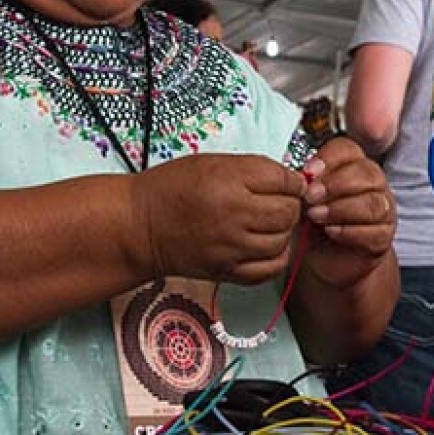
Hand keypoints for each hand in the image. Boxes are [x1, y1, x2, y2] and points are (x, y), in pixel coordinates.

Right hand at [132, 154, 304, 285]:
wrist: (139, 225)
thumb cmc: (171, 189)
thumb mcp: (213, 163)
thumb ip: (253, 170)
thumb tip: (291, 180)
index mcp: (229, 180)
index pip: (285, 180)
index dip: (294, 181)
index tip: (290, 183)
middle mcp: (233, 214)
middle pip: (288, 211)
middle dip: (291, 204)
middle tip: (279, 202)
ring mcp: (231, 246)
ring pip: (283, 240)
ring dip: (283, 231)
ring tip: (269, 223)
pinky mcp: (227, 271)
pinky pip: (270, 269)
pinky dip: (276, 257)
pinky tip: (266, 245)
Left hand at [300, 137, 395, 286]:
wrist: (325, 259)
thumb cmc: (314, 224)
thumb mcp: (304, 201)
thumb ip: (305, 187)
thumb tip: (301, 178)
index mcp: (351, 166)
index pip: (348, 150)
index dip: (329, 159)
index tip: (308, 172)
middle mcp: (373, 184)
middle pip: (367, 173)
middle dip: (336, 184)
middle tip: (311, 196)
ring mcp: (383, 210)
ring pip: (373, 202)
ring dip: (341, 208)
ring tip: (316, 216)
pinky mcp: (383, 237)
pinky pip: (374, 231)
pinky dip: (350, 231)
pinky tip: (331, 232)